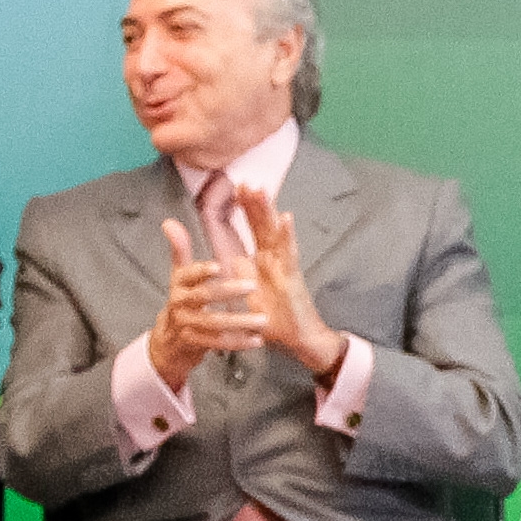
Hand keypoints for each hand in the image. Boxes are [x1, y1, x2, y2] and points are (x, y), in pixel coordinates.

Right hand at [150, 218, 265, 391]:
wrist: (170, 339)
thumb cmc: (183, 298)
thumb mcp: (180, 274)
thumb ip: (180, 248)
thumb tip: (169, 222)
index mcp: (179, 285)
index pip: (188, 275)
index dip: (201, 270)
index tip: (219, 266)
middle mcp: (180, 305)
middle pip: (203, 298)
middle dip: (228, 292)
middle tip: (253, 286)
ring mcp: (187, 326)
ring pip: (213, 324)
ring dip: (239, 322)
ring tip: (263, 319)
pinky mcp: (196, 344)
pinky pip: (219, 344)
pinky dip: (238, 342)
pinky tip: (257, 339)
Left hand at [224, 182, 348, 383]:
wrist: (296, 340)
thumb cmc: (271, 320)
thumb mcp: (245, 297)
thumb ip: (233, 278)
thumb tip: (224, 261)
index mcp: (257, 262)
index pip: (248, 229)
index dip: (241, 209)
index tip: (233, 187)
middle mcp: (270, 259)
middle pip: (260, 225)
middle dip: (253, 203)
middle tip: (244, 180)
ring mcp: (283, 265)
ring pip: (273, 232)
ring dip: (267, 211)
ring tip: (261, 189)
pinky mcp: (292, 276)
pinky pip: (289, 252)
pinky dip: (287, 235)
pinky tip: (286, 218)